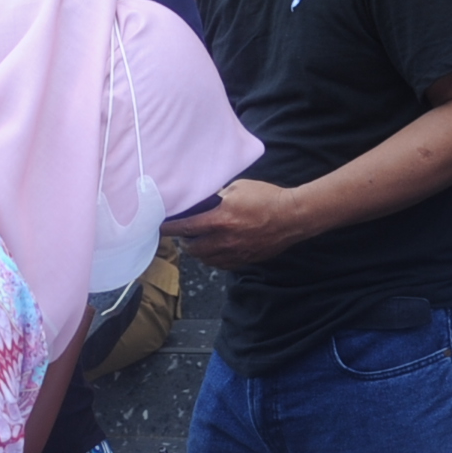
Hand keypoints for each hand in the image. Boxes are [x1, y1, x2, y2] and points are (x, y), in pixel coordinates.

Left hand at [166, 179, 303, 270]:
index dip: (168, 229)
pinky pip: (222, 264)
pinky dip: (214, 259)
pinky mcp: (245, 260)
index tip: (159, 227)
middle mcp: (224, 240)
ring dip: (199, 252)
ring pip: (206, 260)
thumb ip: (218, 196)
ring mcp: (235, 253)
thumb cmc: (267, 197)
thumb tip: (204, 199)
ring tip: (197, 243)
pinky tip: (215, 251)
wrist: (293, 216)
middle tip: (182, 234)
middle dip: (184, 242)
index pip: (184, 228)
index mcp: (219, 220)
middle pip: (192, 249)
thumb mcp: (238, 188)